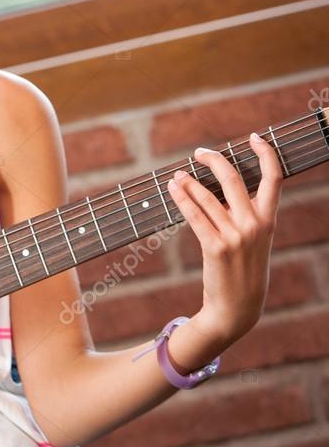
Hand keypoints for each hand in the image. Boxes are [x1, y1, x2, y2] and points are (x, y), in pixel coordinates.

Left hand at [166, 132, 281, 348]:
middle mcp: (254, 225)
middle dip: (214, 160)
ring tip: (177, 174)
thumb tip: (223, 188)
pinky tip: (172, 189)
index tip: (253, 137)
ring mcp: (235, 236)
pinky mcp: (215, 247)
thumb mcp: (254, 241)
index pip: (274, 179)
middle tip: (199, 153)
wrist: (237, 309)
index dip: (265, 154)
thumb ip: (245, 216)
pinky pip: (194, 215)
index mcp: (268, 221)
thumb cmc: (244, 272)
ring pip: (208, 196)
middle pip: (234, 178)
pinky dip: (182, 198)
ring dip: (189, 181)